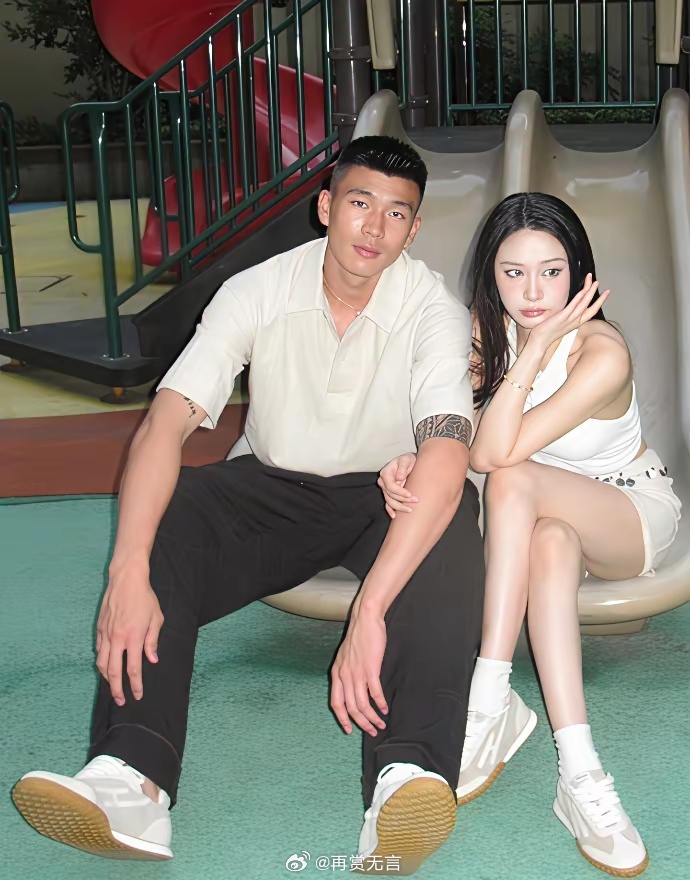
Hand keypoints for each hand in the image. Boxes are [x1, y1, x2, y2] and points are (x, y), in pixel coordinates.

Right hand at [96, 559, 163, 705]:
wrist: (126, 580)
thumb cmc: (144, 598)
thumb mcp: (156, 618)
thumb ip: (152, 641)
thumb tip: (152, 660)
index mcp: (133, 637)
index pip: (132, 669)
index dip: (135, 685)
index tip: (138, 695)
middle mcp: (117, 638)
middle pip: (113, 672)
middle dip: (117, 689)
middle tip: (121, 701)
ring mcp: (106, 634)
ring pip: (101, 663)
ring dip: (107, 678)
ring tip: (113, 687)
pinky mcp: (99, 628)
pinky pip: (99, 650)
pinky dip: (101, 662)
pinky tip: (106, 666)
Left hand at [330, 608, 387, 735]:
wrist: (365, 619)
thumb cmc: (358, 636)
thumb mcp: (345, 656)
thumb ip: (346, 672)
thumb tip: (352, 688)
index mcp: (336, 673)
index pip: (336, 703)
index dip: (342, 719)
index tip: (349, 730)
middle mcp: (344, 676)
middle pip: (351, 708)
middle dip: (361, 723)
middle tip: (372, 731)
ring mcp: (357, 673)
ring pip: (362, 704)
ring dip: (372, 717)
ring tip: (381, 723)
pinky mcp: (370, 669)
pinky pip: (374, 693)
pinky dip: (380, 703)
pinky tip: (385, 708)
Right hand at [377, 453, 417, 517]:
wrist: (410, 462)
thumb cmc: (408, 459)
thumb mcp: (406, 459)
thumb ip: (403, 467)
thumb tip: (399, 478)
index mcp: (385, 473)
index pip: (390, 486)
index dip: (400, 492)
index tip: (410, 495)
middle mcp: (383, 481)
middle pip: (390, 495)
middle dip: (403, 500)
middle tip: (416, 500)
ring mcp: (385, 488)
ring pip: (390, 501)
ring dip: (399, 507)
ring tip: (410, 510)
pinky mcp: (389, 493)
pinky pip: (387, 503)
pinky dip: (390, 510)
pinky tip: (394, 516)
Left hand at [529, 273, 609, 350]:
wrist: (539, 343)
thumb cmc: (546, 334)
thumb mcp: (559, 324)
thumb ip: (565, 317)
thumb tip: (566, 309)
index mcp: (575, 323)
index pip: (590, 312)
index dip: (598, 302)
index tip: (604, 293)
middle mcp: (575, 322)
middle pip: (591, 308)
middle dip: (598, 296)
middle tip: (601, 285)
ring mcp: (569, 320)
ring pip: (584, 304)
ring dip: (590, 292)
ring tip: (594, 282)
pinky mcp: (562, 318)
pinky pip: (572, 307)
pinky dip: (579, 298)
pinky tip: (583, 290)